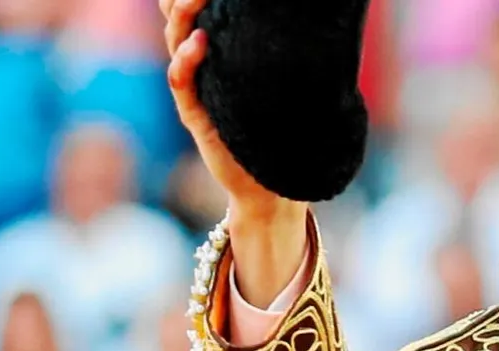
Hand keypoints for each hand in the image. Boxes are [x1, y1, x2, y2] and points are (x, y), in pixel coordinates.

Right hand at [161, 0, 298, 224]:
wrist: (273, 185)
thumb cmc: (285, 133)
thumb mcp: (289, 87)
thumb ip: (291, 54)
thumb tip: (322, 22)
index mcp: (224, 55)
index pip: (200, 13)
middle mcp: (205, 67)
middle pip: (180, 19)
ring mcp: (197, 90)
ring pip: (176, 43)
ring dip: (184, 17)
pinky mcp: (195, 116)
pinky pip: (182, 83)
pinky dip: (187, 61)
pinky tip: (199, 42)